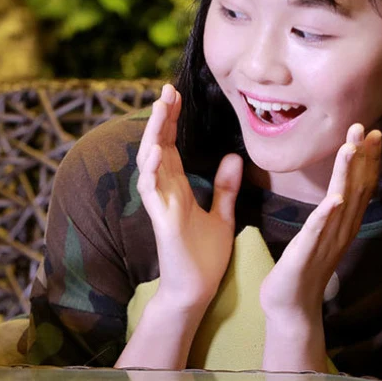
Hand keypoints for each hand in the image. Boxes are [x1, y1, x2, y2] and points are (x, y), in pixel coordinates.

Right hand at [137, 83, 243, 307]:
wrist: (195, 291)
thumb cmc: (204, 256)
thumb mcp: (221, 215)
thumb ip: (224, 187)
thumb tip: (232, 156)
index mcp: (177, 188)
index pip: (172, 146)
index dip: (173, 121)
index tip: (176, 94)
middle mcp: (164, 191)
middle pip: (157, 146)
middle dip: (162, 118)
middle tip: (167, 89)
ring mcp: (159, 204)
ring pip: (149, 161)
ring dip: (153, 134)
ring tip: (161, 108)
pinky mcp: (160, 220)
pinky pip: (150, 191)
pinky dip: (151, 170)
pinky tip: (158, 151)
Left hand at [259, 123, 381, 371]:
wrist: (291, 306)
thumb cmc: (300, 270)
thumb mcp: (316, 235)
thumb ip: (326, 215)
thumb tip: (334, 194)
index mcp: (340, 224)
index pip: (358, 186)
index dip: (365, 159)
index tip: (370, 133)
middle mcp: (340, 230)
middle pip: (356, 188)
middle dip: (362, 157)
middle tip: (366, 128)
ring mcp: (326, 242)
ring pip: (342, 203)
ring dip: (348, 174)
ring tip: (352, 148)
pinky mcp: (307, 254)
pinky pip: (319, 231)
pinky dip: (327, 214)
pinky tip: (336, 199)